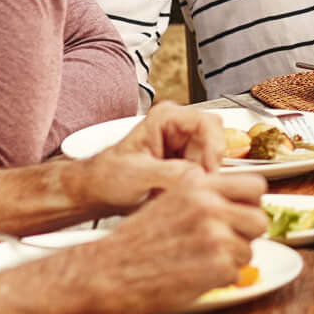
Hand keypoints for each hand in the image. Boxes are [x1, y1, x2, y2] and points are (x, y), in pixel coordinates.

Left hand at [67, 103, 226, 214]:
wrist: (96, 192)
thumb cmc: (107, 176)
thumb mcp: (136, 175)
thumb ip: (169, 173)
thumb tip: (199, 176)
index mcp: (166, 119)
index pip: (208, 123)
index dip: (214, 147)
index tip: (210, 172)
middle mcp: (179, 129)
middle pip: (217, 142)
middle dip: (209, 167)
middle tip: (198, 187)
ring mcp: (186, 147)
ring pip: (214, 161)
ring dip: (203, 179)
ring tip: (178, 193)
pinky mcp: (188, 165)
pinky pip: (207, 174)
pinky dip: (198, 187)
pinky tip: (179, 194)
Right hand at [69, 168, 267, 313]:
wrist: (106, 272)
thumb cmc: (135, 241)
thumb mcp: (170, 200)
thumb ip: (206, 198)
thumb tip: (241, 205)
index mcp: (199, 186)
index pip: (256, 185)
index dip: (251, 203)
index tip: (242, 215)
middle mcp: (210, 206)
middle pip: (260, 220)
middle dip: (246, 236)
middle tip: (224, 245)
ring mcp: (215, 236)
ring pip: (249, 250)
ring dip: (232, 261)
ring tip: (202, 262)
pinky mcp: (215, 266)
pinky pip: (236, 275)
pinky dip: (219, 281)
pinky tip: (194, 277)